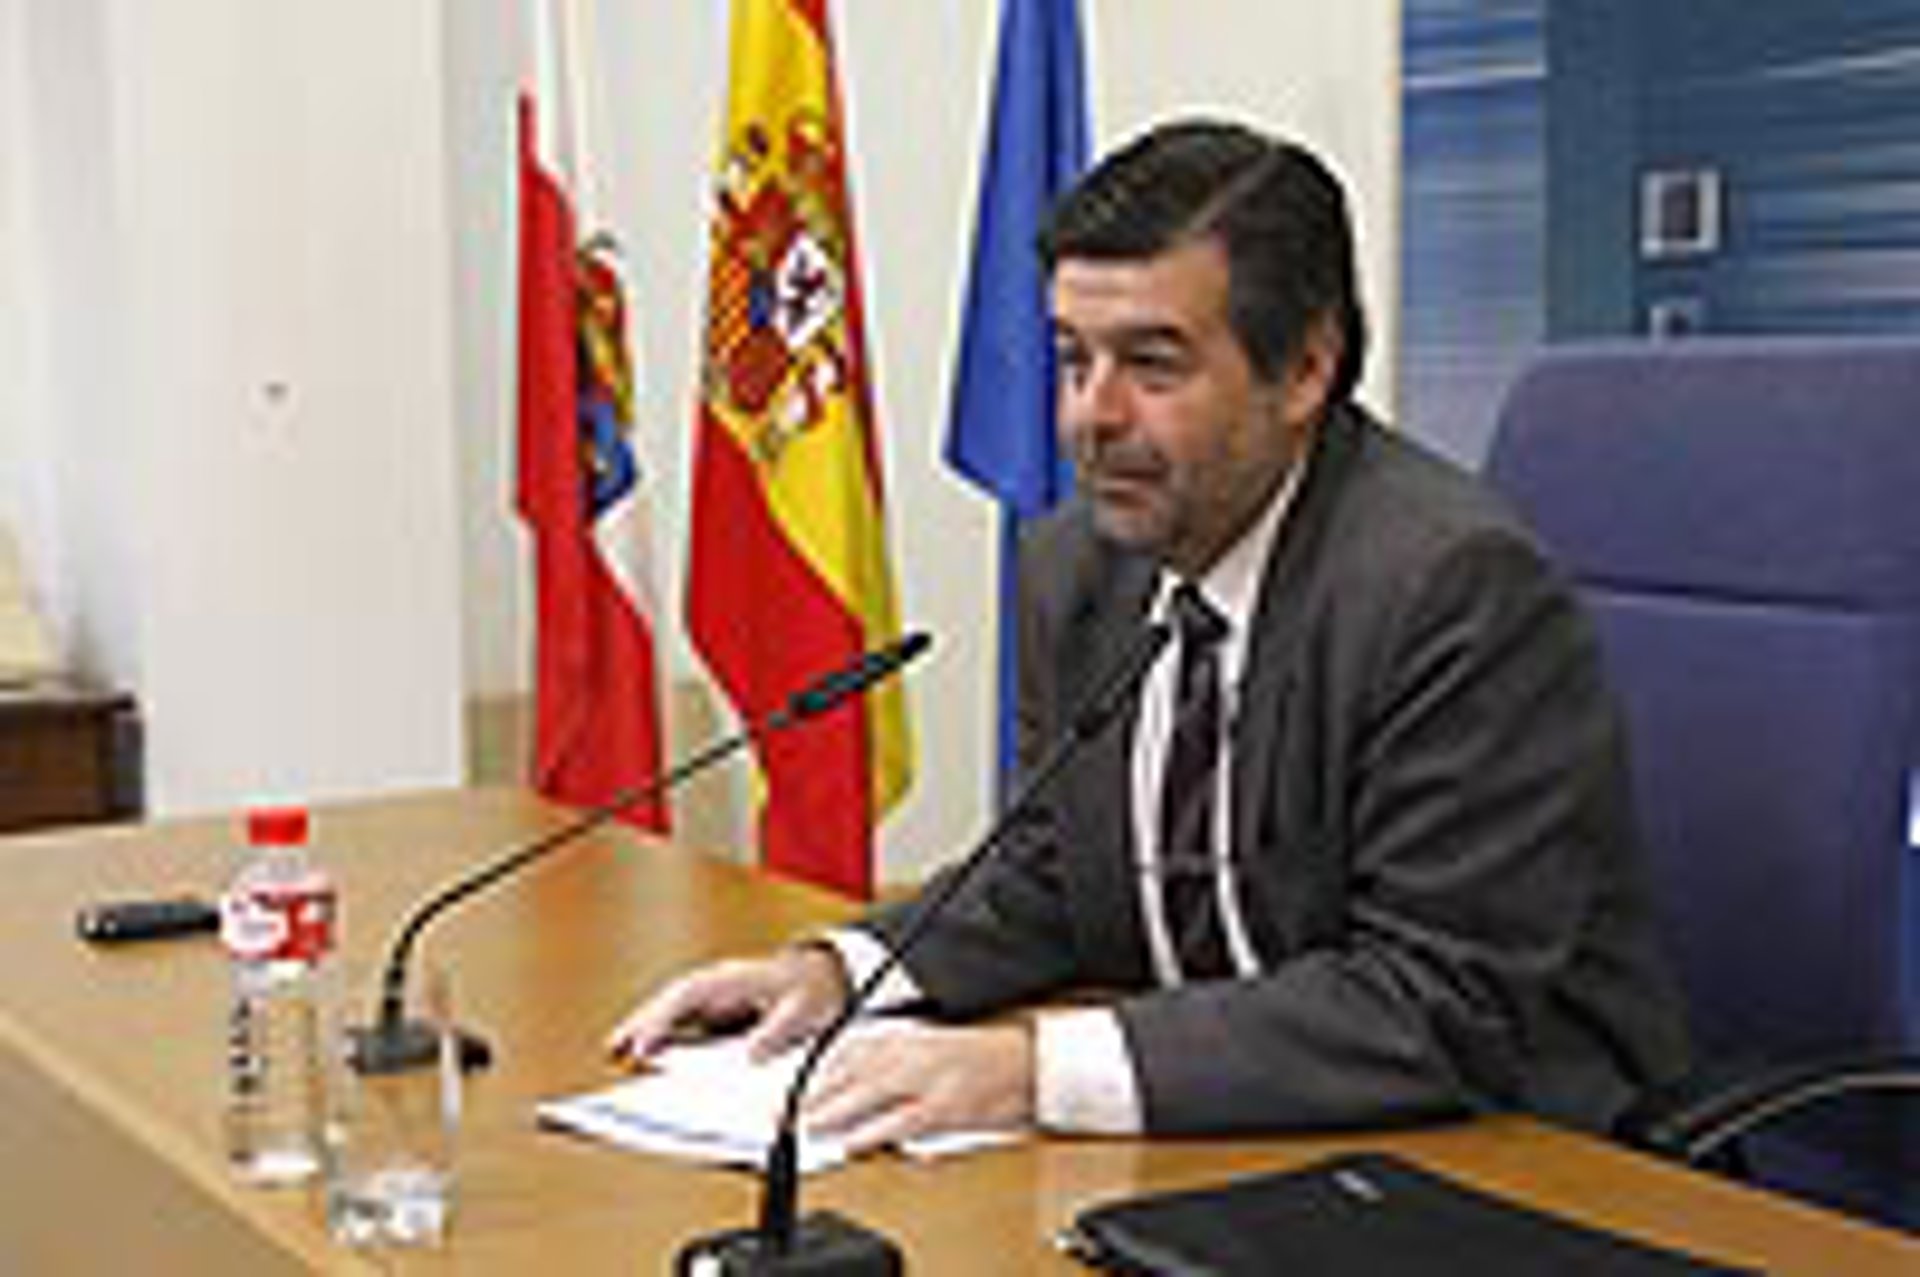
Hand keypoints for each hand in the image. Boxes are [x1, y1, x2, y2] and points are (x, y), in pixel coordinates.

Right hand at [605, 944, 848, 1064]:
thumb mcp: (803, 1011)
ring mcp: (710, 1000)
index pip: (690, 997)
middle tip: (613, 1050)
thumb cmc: (810, 991)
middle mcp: (715, 987)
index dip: (664, 1020)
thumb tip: (751, 1055)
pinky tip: (641, 1058)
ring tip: (614, 1054)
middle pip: (669, 1003)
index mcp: (735, 980)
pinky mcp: (711, 1015)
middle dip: (640, 1024)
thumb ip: (777, 1032)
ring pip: (668, 1012)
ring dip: (641, 1031)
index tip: (644, 1045)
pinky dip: (658, 1038)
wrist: (821, 978)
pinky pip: (679, 1025)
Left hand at [803, 1022, 1034, 1153]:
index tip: (791, 1087)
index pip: (851, 1051)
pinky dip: (871, 1134)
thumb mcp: (935, 1050)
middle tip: (781, 1114)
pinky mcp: (944, 1108)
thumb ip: (898, 1066)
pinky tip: (850, 1144)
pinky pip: (898, 1123)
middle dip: (812, 1096)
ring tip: (804, 1128)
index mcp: (910, 1037)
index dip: (818, 1071)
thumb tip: (858, 1090)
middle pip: (850, 1074)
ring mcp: (928, 1080)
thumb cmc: (985, 1060)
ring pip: (866, 1097)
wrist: (1030, 1063)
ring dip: (832, 1114)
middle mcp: (914, 1054)